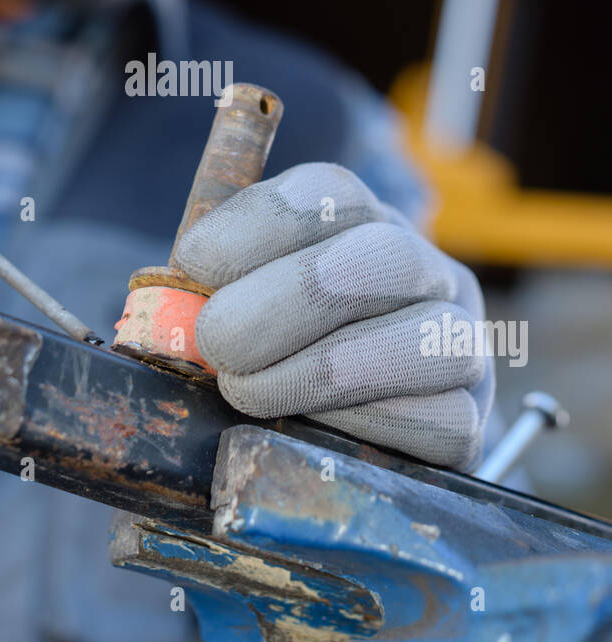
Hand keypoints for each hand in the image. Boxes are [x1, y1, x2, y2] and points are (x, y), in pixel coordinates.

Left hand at [175, 163, 494, 471]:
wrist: (335, 449)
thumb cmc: (267, 362)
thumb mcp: (234, 309)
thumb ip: (208, 298)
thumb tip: (170, 316)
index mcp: (364, 224)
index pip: (330, 192)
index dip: (259, 223)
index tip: (193, 263)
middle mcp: (428, 271)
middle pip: (381, 255)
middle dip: (286, 297)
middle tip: (217, 342)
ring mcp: (462, 344)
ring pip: (424, 337)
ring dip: (321, 368)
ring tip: (248, 392)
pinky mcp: (472, 423)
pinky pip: (440, 421)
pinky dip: (364, 424)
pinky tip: (309, 432)